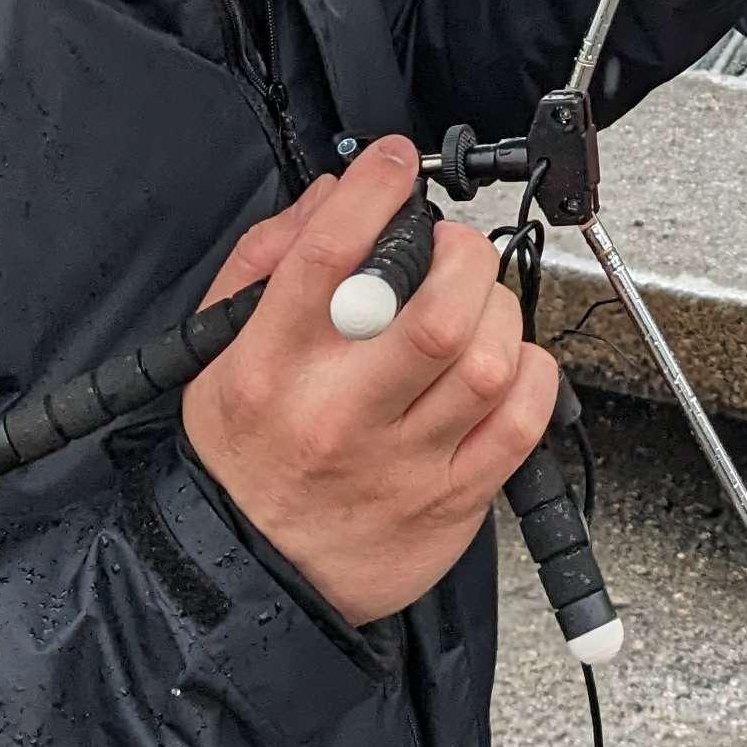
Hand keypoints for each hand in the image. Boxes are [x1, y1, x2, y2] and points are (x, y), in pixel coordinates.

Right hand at [181, 143, 558, 626]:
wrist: (247, 581)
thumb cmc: (241, 458)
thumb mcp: (218, 353)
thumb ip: (267, 263)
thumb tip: (335, 197)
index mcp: (270, 367)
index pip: (330, 256)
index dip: (376, 190)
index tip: (396, 166)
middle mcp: (337, 413)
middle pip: (437, 308)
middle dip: (461, 255)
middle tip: (451, 254)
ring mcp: (401, 462)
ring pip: (486, 359)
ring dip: (497, 312)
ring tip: (474, 310)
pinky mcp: (449, 501)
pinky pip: (520, 421)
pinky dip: (528, 374)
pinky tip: (500, 366)